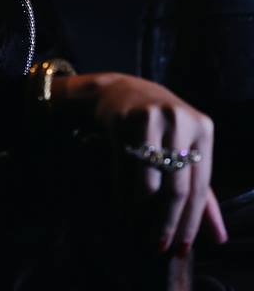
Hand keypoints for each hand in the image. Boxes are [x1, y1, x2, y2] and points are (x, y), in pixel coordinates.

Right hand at [51, 72, 228, 254]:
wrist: (120, 90)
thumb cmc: (161, 125)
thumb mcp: (186, 149)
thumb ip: (204, 192)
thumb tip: (219, 237)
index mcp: (202, 128)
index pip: (200, 187)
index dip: (192, 222)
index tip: (182, 248)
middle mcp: (179, 120)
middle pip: (176, 188)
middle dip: (167, 224)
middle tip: (158, 247)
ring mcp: (150, 118)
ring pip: (149, 183)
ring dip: (142, 214)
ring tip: (139, 231)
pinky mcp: (123, 119)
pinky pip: (124, 171)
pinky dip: (123, 196)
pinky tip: (123, 211)